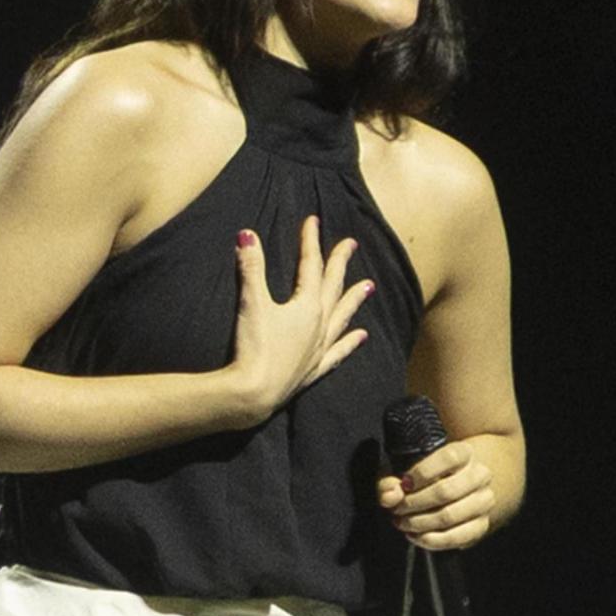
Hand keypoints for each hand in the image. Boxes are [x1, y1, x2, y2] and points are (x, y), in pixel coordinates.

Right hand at [226, 215, 372, 421]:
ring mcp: (319, 348)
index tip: (313, 221)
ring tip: (368, 287)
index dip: (310, 241)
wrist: (254, 394)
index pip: (311, 265)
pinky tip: (361, 337)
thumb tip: (246, 234)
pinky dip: (350, 342)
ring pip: (343, 317)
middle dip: (340, 263)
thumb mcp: (251, 303)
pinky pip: (339, 351)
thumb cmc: (254, 347)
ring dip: (354, 300)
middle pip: (334, 287)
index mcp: (307, 306)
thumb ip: (251, 267)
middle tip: (351, 244)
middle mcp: (320, 325)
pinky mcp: (314, 369)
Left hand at [376, 439, 495, 549]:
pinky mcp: (482, 525)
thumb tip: (388, 497)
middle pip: (446, 491)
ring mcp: (484, 501)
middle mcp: (480, 475)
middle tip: (397, 509)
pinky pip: (456, 537)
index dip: (422, 472)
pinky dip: (431, 540)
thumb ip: (391, 480)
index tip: (404, 484)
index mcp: (465, 453)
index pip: (448, 458)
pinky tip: (415, 535)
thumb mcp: (406, 469)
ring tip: (402, 522)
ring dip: (420, 523)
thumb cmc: (428, 475)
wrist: (462, 485)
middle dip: (415, 503)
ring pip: (450, 516)